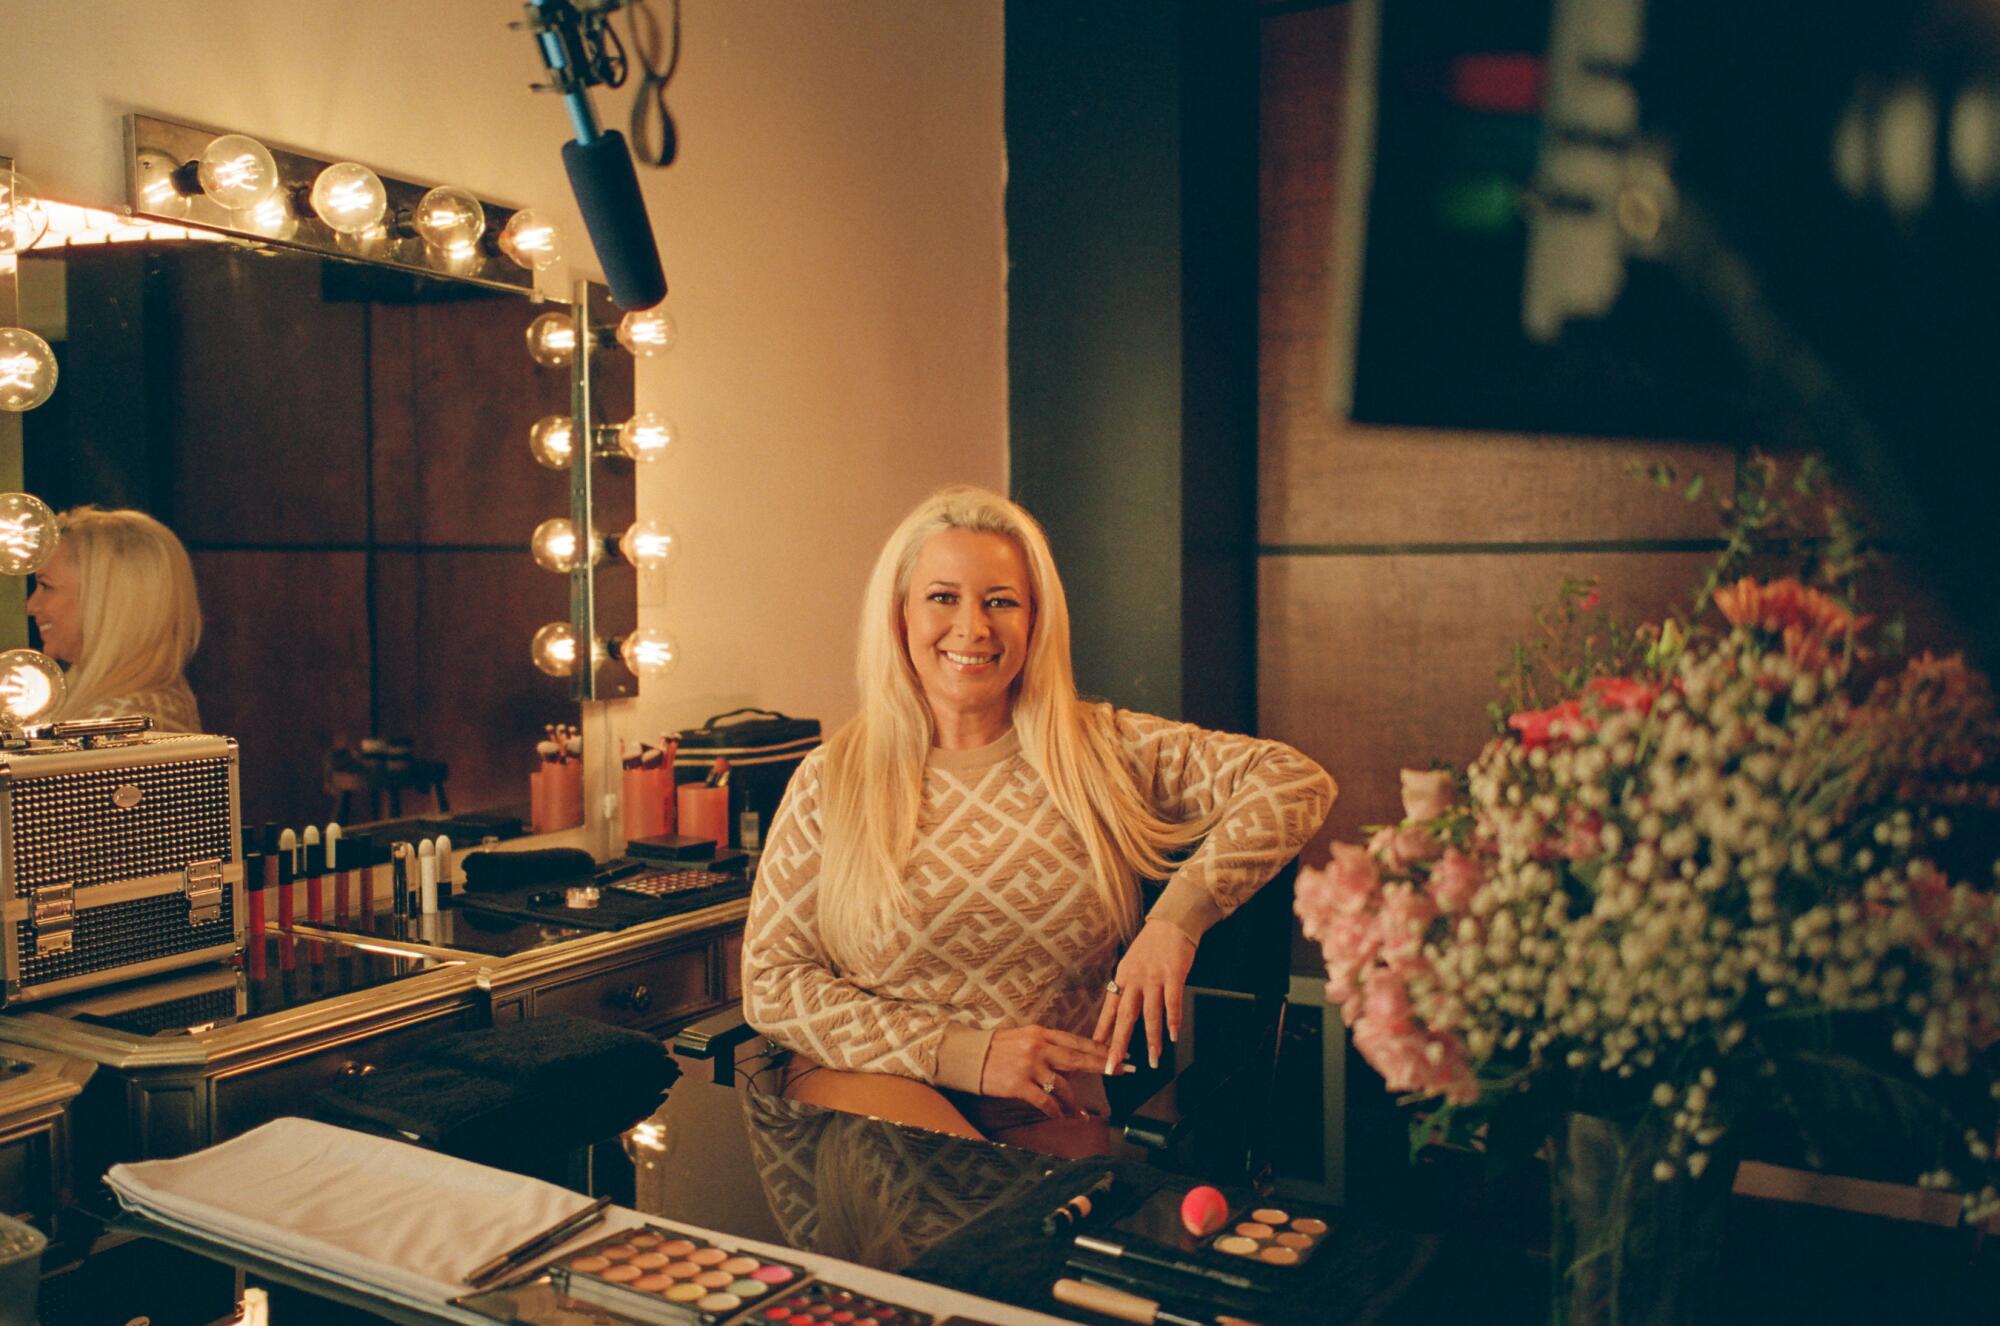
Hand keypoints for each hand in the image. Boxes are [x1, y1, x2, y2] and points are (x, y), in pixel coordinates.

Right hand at [980, 1025, 1110, 1117]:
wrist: (967, 1057)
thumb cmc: (996, 1049)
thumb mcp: (1023, 1038)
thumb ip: (1046, 1045)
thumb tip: (1071, 1058)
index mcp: (1041, 1033)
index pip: (1077, 1041)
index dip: (1100, 1049)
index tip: (1119, 1054)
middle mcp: (1038, 1047)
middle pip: (1078, 1058)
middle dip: (1103, 1066)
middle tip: (1124, 1072)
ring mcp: (1029, 1066)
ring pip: (1063, 1085)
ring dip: (1074, 1102)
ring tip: (1081, 1114)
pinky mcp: (1019, 1085)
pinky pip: (1045, 1101)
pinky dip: (1056, 1111)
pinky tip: (1062, 1117)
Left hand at [1093, 918, 1196, 1073]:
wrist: (1171, 923)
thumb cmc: (1152, 946)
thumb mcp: (1132, 965)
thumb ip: (1127, 988)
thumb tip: (1119, 1013)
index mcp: (1122, 977)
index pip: (1110, 1008)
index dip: (1103, 1030)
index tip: (1095, 1050)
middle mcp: (1135, 979)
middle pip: (1125, 1016)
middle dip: (1118, 1044)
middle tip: (1113, 1065)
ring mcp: (1154, 977)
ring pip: (1150, 1014)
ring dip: (1152, 1039)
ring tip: (1153, 1060)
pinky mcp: (1173, 974)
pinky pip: (1172, 1002)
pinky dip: (1173, 1020)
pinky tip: (1173, 1036)